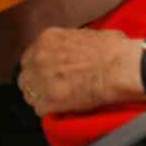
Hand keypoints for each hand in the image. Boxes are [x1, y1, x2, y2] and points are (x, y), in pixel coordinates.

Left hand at [19, 28, 143, 115]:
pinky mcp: (49, 100)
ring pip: (29, 93)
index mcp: (47, 38)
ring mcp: (41, 78)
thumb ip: (70, 42)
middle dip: (36, 82)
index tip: (47, 74)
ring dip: (41, 98)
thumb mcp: (85, 34)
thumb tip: (75, 48)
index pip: (31, 56)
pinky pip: (40, 109)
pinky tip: (61, 109)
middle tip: (50, 89)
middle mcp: (39, 56)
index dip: (39, 67)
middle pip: (26, 74)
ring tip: (56, 101)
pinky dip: (50, 111)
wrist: (120, 67)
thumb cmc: (112, 49)